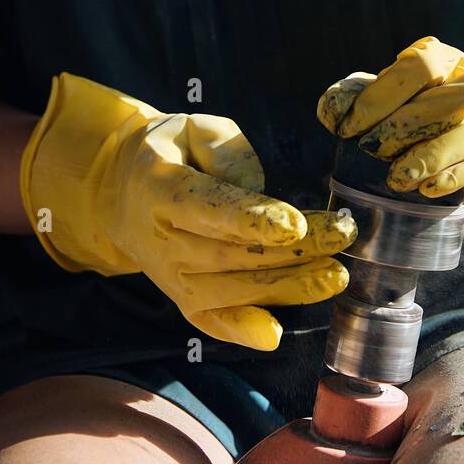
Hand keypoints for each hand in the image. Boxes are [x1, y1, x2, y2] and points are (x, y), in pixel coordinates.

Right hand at [21, 73, 354, 349]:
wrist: (120, 194)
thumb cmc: (170, 154)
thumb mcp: (190, 128)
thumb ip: (224, 148)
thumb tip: (256, 185)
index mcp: (162, 190)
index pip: (211, 209)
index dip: (254, 220)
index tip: (296, 225)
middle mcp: (164, 241)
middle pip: (235, 252)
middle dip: (296, 249)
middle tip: (344, 233)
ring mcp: (172, 278)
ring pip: (234, 289)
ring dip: (288, 287)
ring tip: (334, 275)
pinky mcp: (182, 301)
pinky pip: (212, 322)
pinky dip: (241, 331)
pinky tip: (274, 335)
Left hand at [317, 36, 463, 215]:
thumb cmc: (442, 114)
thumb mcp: (407, 96)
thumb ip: (371, 99)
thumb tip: (332, 111)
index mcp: (453, 60)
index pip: (421, 65)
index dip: (382, 94)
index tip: (349, 125)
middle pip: (453, 96)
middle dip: (405, 126)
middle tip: (369, 151)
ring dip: (433, 155)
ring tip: (397, 179)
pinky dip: (458, 177)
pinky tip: (428, 191)